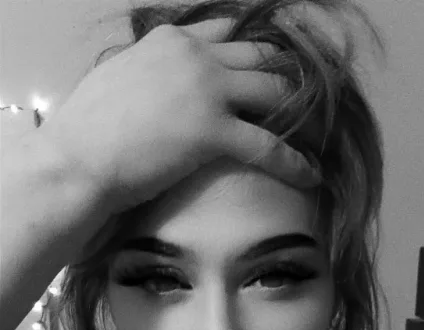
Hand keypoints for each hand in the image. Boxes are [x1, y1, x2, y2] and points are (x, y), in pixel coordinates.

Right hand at [40, 16, 319, 223]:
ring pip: (275, 94)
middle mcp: (196, 56)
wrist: (77, 160)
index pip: (230, 33)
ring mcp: (207, 91)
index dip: (255, 52)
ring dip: (302, 114)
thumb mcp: (120, 80)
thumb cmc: (87, 130)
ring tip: (319, 135)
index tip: (271, 68)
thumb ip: (151, 72)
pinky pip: (269, 146)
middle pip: (261, 59)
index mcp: (172, 40)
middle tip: (310, 101)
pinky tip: (311, 175)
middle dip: (288, 79)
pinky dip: (295, 162)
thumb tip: (161, 85)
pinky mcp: (213, 132)